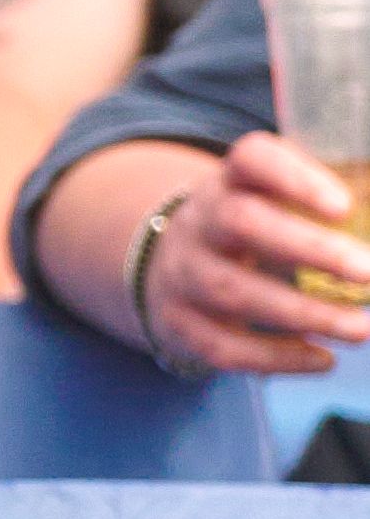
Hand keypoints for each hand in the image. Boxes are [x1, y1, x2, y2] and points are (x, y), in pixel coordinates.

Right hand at [144, 136, 369, 370]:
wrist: (169, 266)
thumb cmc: (254, 231)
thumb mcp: (275, 201)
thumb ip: (327, 206)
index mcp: (231, 181)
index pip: (252, 159)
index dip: (295, 179)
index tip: (343, 208)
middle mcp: (200, 221)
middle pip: (241, 222)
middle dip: (309, 249)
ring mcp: (182, 273)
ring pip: (232, 290)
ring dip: (305, 313)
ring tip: (362, 328)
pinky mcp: (178, 323)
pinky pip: (222, 345)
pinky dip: (276, 358)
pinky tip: (323, 359)